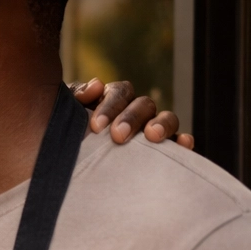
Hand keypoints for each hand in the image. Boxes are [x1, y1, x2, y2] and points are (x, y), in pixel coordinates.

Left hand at [72, 79, 194, 149]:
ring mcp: (152, 128)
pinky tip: (183, 145)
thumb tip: (96, 86)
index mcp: (114, 99)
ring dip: (162, 124)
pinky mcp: (164, 148)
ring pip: (167, 117)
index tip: (97, 126)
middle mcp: (136, 111)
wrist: (72, 163)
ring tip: (152, 136)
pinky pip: (179, 141)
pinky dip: (183, 140)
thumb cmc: (71, 134)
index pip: (119, 93)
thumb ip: (77, 96)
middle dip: (131, 118)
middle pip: (143, 104)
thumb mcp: (67, 114)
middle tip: (118, 136)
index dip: (110, 106)